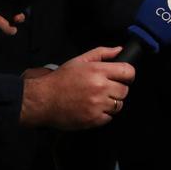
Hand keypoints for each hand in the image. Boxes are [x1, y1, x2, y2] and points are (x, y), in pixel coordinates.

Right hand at [20, 46, 134, 129]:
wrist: (42, 100)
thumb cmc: (60, 80)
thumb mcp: (80, 60)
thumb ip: (102, 53)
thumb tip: (120, 50)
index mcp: (98, 71)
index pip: (128, 71)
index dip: (127, 75)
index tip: (123, 77)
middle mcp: (100, 87)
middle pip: (125, 90)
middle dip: (117, 89)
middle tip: (104, 89)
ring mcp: (97, 105)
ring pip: (119, 105)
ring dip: (111, 103)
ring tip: (97, 99)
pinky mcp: (94, 119)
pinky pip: (109, 117)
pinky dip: (103, 114)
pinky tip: (92, 108)